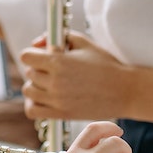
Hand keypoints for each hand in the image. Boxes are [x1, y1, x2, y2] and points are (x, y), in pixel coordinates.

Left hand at [19, 32, 152, 127]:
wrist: (125, 91)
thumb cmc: (106, 65)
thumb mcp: (84, 43)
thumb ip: (57, 38)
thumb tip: (37, 43)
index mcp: (59, 62)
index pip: (27, 56)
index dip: (34, 54)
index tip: (44, 56)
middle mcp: (55, 81)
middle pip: (29, 72)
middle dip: (38, 68)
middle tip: (54, 70)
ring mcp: (57, 99)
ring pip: (28, 90)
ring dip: (35, 85)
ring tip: (49, 83)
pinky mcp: (61, 114)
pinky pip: (32, 110)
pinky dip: (33, 104)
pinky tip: (44, 98)